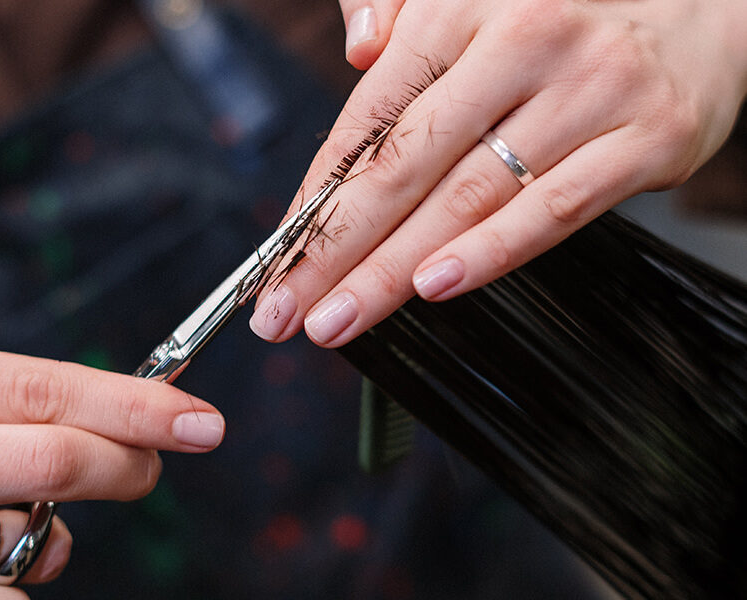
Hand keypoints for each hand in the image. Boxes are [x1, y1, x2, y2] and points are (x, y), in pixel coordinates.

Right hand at [0, 339, 224, 597]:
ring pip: (31, 543)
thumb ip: (12, 402)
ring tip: (7, 515)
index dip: (136, 407)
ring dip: (52, 533)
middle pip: (54, 463)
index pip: (47, 390)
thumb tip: (132, 425)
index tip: (199, 421)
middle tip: (145, 467)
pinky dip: (11, 583)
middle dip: (127, 466)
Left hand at [250, 0, 746, 347]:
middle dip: (336, 250)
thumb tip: (358, 53)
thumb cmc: (571, 7)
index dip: (319, 194)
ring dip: (393, 269)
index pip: (373, 114)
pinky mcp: (645, 139)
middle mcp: (523, 40)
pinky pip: (555, 209)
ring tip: (340, 317)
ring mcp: (589, 90)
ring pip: (470, 196)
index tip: (278, 255)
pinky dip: (492, 253)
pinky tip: (436, 287)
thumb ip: (406, 14)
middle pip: (408, 165)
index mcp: (465, 4)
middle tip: (285, 309)